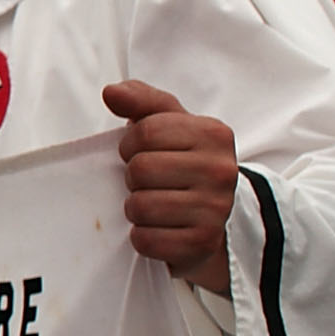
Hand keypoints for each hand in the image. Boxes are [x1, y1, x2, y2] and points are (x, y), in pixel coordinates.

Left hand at [103, 82, 238, 288]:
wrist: (208, 216)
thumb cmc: (179, 161)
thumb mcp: (166, 123)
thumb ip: (139, 100)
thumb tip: (111, 92)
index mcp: (214, 133)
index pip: (145, 132)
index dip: (130, 144)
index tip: (140, 153)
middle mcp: (223, 170)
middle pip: (141, 169)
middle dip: (133, 178)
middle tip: (148, 182)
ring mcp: (216, 209)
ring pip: (140, 206)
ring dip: (135, 208)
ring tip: (154, 204)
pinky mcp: (202, 243)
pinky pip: (146, 239)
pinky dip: (142, 237)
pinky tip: (158, 228)